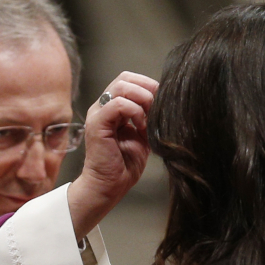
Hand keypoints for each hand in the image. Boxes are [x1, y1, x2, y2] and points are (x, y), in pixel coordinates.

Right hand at [67, 72, 157, 240]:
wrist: (109, 186)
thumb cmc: (125, 165)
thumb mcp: (144, 134)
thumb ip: (149, 116)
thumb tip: (167, 101)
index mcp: (111, 108)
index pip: (129, 80)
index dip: (148, 85)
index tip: (162, 103)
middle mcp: (102, 107)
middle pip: (125, 78)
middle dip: (147, 89)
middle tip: (158, 108)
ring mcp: (97, 114)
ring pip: (121, 87)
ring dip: (142, 99)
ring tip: (148, 118)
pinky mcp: (97, 124)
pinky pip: (117, 104)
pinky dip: (134, 112)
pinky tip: (140, 126)